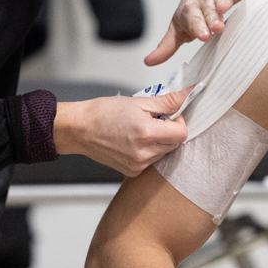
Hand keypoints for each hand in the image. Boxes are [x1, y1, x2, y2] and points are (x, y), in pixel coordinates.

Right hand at [54, 88, 191, 175]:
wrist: (80, 129)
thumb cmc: (104, 112)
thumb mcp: (138, 101)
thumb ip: (167, 101)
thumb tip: (187, 95)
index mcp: (147, 133)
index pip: (182, 133)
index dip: (179, 121)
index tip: (169, 113)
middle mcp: (144, 153)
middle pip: (175, 144)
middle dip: (169, 130)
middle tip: (153, 118)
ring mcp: (138, 165)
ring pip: (164, 153)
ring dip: (160, 141)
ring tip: (141, 129)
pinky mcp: (132, 172)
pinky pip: (152, 161)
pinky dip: (149, 150)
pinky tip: (134, 140)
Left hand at [145, 0, 247, 65]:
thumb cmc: (192, 8)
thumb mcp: (177, 27)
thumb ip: (166, 46)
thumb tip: (148, 62)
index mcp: (190, 12)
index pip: (193, 21)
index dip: (198, 28)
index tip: (203, 37)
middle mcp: (204, 2)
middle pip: (208, 11)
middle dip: (212, 19)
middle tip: (216, 28)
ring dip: (223, 2)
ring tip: (223, 9)